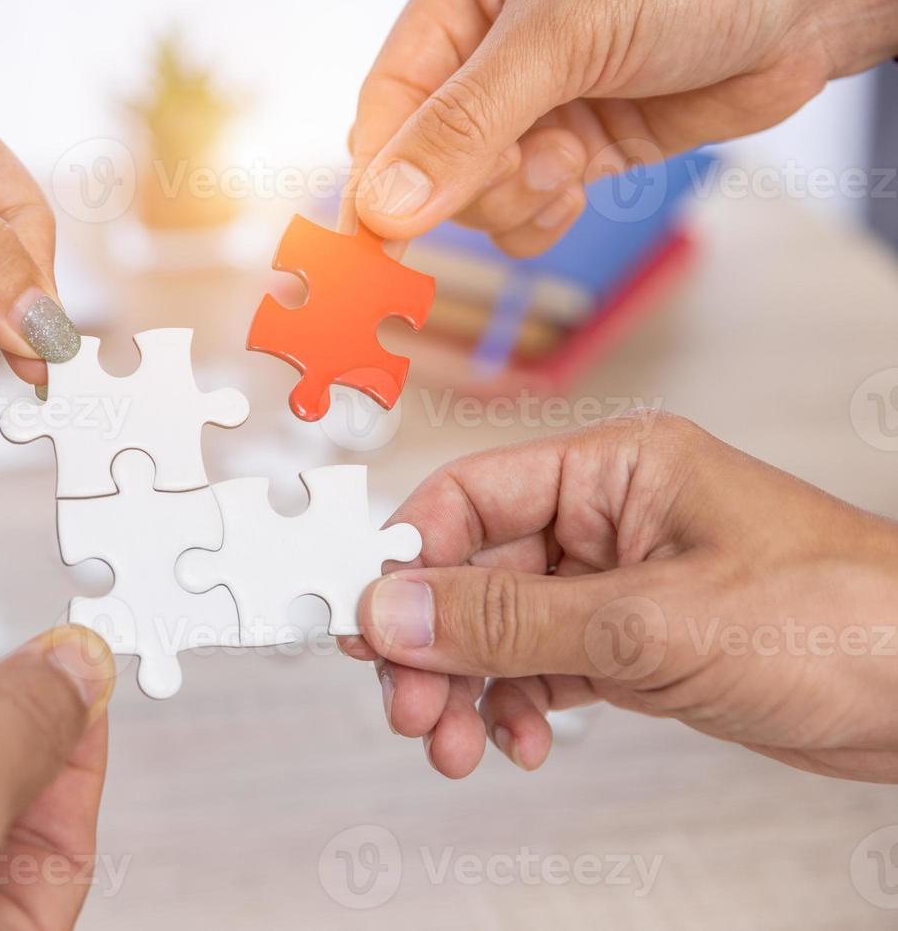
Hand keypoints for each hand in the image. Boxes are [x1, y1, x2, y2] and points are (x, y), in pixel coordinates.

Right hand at [342, 413, 897, 783]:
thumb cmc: (844, 619)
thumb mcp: (650, 624)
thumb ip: (510, 621)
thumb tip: (396, 611)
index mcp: (613, 470)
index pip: (469, 499)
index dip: (407, 562)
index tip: (366, 624)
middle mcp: (608, 518)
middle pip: (474, 572)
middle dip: (434, 644)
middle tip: (409, 705)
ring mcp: (620, 582)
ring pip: (501, 628)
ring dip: (468, 686)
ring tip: (456, 740)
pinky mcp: (635, 642)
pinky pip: (541, 666)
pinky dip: (517, 705)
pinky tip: (517, 739)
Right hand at [344, 0, 897, 255]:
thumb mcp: (566, 31)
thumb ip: (468, 120)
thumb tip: (382, 207)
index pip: (388, 102)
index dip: (380, 175)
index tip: (374, 243)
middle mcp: (488, 53)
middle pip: (424, 161)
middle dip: (469, 183)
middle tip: (526, 168)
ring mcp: (536, 106)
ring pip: (474, 195)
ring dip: (510, 203)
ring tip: (568, 164)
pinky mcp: (583, 146)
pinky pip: (527, 210)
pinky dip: (540, 219)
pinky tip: (576, 186)